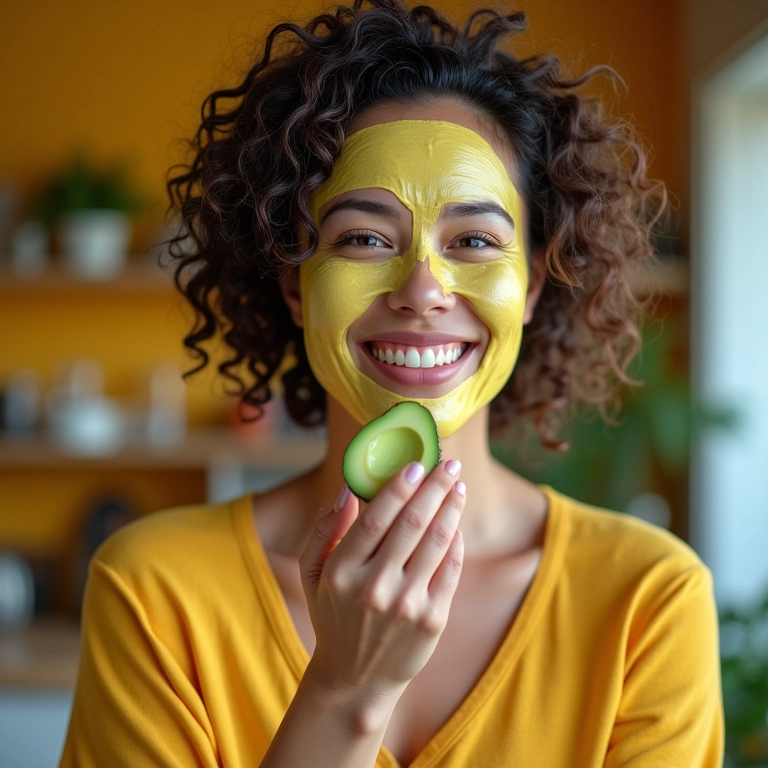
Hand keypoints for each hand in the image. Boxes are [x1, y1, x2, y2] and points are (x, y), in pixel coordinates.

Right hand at [299, 460, 465, 706]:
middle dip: (434, 488)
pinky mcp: (432, 619)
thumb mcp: (313, 574)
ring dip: (451, 507)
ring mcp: (407, 604)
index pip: (375, 518)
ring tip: (457, 486)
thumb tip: (347, 491)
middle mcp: (375, 587)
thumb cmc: (334, 616)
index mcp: (342, 572)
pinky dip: (456, 541)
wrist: (355, 678)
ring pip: (437, 541)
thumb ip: (324, 530)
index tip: (416, 464)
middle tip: (448, 464)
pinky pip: (450, 569)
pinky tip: (456, 522)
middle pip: (412, 523)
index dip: (399, 487)